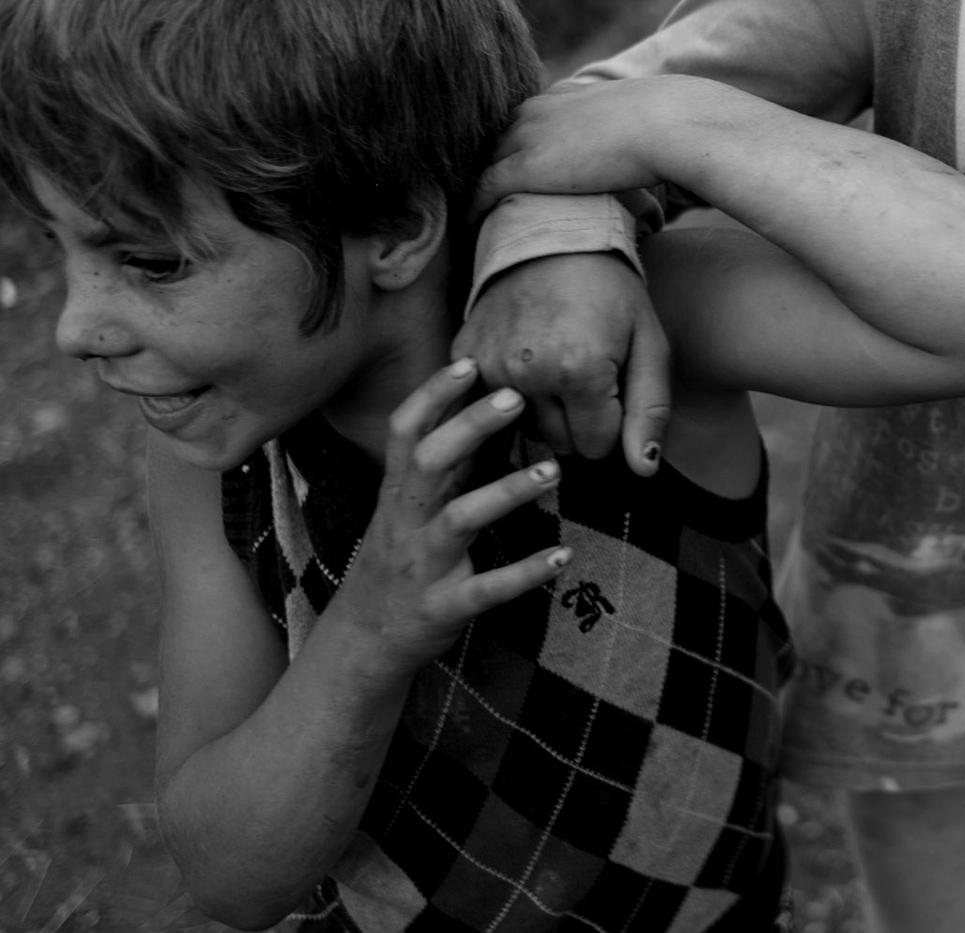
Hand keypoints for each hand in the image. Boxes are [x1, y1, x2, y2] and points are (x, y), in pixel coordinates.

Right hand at [334, 359, 570, 676]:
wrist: (364, 641)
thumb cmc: (398, 560)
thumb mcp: (408, 509)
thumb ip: (442, 465)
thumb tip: (479, 407)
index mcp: (399, 493)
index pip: (405, 432)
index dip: (432, 394)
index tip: (468, 361)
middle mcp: (406, 522)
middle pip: (429, 462)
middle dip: (469, 427)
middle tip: (517, 398)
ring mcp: (424, 565)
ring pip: (460, 519)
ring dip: (506, 492)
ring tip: (553, 472)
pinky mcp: (444, 607)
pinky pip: (487, 589)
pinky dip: (525, 573)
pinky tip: (562, 556)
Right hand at [454, 253, 670, 473]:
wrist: (553, 236)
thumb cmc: (612, 291)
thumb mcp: (649, 345)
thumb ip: (649, 411)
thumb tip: (643, 469)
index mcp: (579, 374)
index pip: (597, 447)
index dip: (611, 424)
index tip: (613, 387)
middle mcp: (527, 376)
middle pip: (560, 443)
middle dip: (580, 421)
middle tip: (588, 372)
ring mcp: (489, 365)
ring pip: (524, 428)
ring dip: (545, 409)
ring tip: (557, 363)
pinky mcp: (465, 354)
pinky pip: (489, 403)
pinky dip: (510, 392)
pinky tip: (527, 360)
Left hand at [472, 77, 667, 213]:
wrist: (666, 124)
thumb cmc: (668, 123)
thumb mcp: (640, 115)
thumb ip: (628, 127)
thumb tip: (648, 146)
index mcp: (562, 97)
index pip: (523, 120)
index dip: (516, 146)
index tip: (515, 169)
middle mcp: (537, 111)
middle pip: (496, 140)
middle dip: (489, 165)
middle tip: (486, 196)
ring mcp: (528, 137)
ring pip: (485, 164)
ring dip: (478, 186)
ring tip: (477, 213)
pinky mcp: (526, 167)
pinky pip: (484, 189)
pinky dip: (474, 207)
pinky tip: (470, 225)